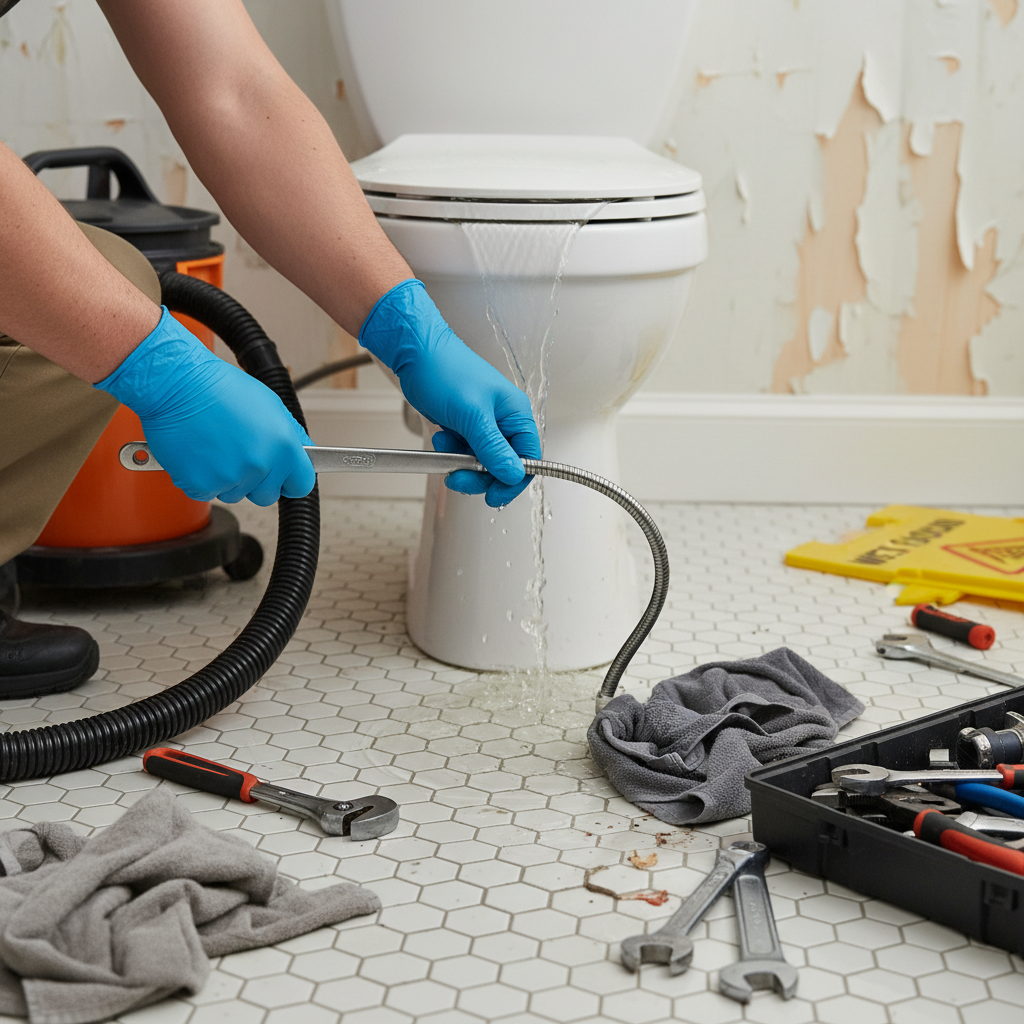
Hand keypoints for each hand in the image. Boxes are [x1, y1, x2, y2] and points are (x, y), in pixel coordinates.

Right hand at [95, 307, 314, 505]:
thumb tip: (305, 454)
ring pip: (236, 494)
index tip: (282, 477)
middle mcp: (261, 465)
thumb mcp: (270, 404)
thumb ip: (291, 435)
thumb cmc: (219, 388)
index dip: (290, 481)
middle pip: (267, 496)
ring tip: (216, 447)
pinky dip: (202, 479)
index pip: (301, 485)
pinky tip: (200, 453)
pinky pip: (207, 493)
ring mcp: (231, 478)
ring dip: (227, 479)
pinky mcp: (202, 485)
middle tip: (240, 455)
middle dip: (257, 482)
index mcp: (284, 447)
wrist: (177, 384)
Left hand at [359, 279, 541, 506]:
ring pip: (481, 462)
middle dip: (480, 475)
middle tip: (458, 477)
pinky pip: (465, 451)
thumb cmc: (445, 371)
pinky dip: (451, 451)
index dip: (512, 480)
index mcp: (516, 414)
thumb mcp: (472, 415)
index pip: (528, 459)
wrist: (416, 353)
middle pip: (503, 465)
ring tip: (445, 447)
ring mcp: (484, 424)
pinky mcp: (465, 426)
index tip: (494, 496)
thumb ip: (493, 449)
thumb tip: (514, 474)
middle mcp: (504, 421)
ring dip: (462, 462)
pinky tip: (442, 438)